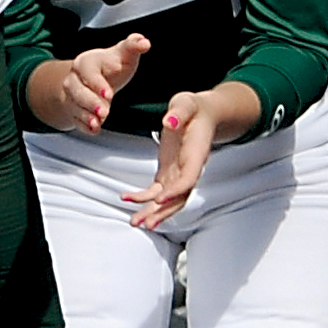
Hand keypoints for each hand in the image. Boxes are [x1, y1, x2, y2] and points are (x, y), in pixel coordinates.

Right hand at [28, 33, 148, 135]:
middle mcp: (74, 79)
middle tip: (104, 111)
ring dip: (86, 115)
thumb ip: (133, 46)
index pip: (87, 72)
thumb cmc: (109, 67)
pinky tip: (95, 129)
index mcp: (85, 63)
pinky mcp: (73, 111)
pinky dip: (84, 126)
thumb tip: (144, 42)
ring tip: (98, 122)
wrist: (94, 80)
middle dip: (90, 102)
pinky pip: (75, 120)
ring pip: (75, 106)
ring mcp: (72, 97)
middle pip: (77, 91)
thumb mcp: (122, 54)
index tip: (108, 94)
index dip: (97, 84)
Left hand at [123, 85, 240, 230]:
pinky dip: (143, 198)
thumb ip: (179, 111)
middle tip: (146, 224)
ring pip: (168, 200)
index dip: (176, 191)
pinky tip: (126, 199)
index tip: (160, 199)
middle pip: (179, 197)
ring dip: (152, 213)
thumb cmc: (193, 108)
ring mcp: (179, 173)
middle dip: (163, 212)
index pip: (189, 178)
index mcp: (196, 154)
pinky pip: (157, 191)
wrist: (200, 114)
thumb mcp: (186, 103)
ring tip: (134, 222)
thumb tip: (169, 121)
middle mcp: (189, 169)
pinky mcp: (168, 173)